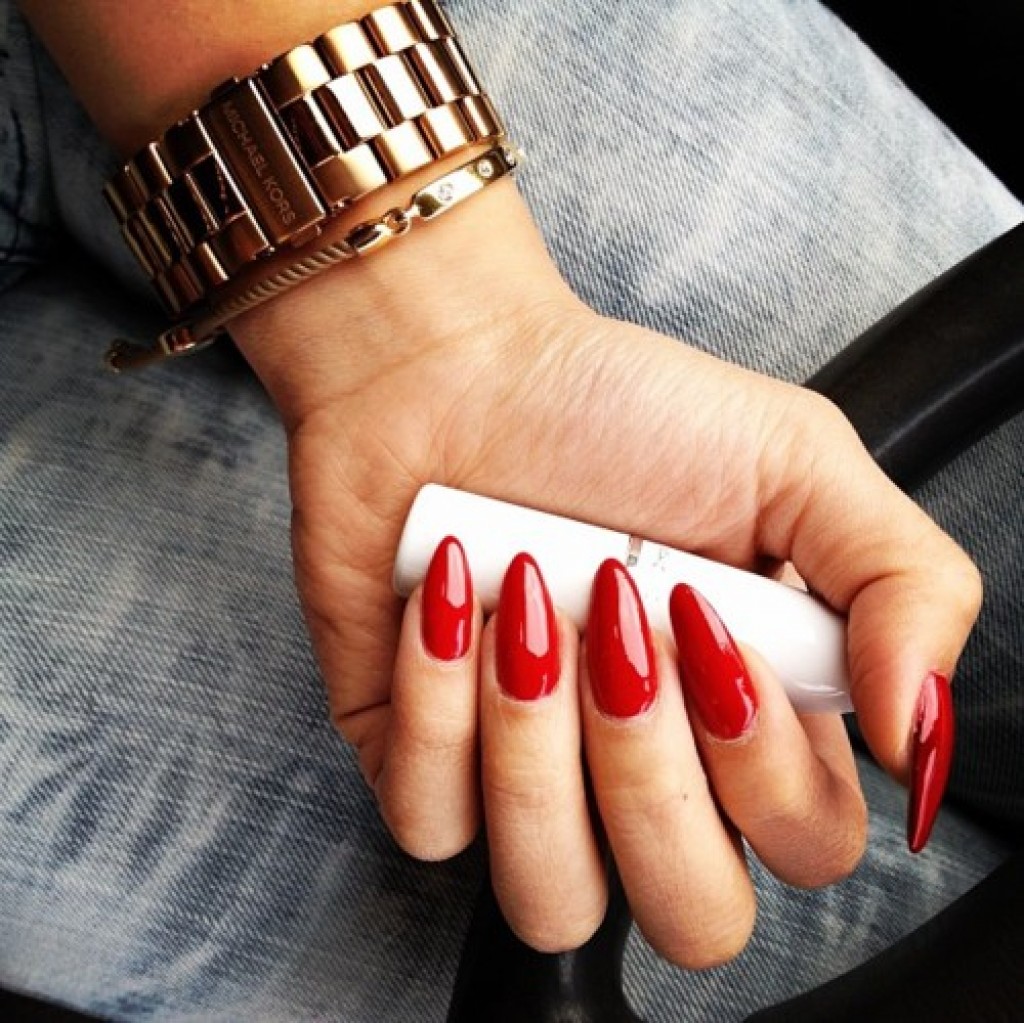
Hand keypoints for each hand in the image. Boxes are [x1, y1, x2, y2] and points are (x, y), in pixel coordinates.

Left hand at [231, 179, 979, 961]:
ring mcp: (529, 778)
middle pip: (690, 911)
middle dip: (648, 769)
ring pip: (554, 897)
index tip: (705, 619)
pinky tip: (449, 605)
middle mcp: (645, 766)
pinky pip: (434, 822)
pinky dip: (439, 703)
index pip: (806, 844)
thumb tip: (917, 738)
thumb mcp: (795, 462)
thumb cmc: (608, 408)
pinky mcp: (423, 763)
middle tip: (618, 630)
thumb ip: (907, 586)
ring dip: (536, 743)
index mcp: (748, 713)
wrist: (450, 371)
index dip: (761, 763)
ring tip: (525, 611)